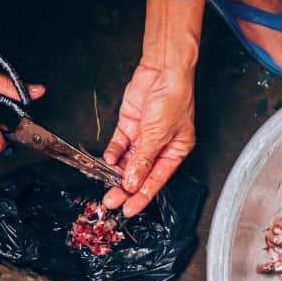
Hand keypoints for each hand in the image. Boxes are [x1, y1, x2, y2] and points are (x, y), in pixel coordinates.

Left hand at [102, 61, 195, 216]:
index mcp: (175, 151)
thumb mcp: (158, 135)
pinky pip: (119, 144)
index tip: (129, 209)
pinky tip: (108, 160)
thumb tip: (133, 183)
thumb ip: (143, 160)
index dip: (142, 196)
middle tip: (111, 200)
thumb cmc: (173, 98)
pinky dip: (113, 152)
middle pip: (140, 172)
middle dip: (125, 187)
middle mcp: (160, 145)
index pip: (156, 180)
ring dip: (117, 172)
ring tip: (106, 184)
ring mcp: (143, 135)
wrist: (162, 71)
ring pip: (128, 160)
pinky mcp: (130, 125)